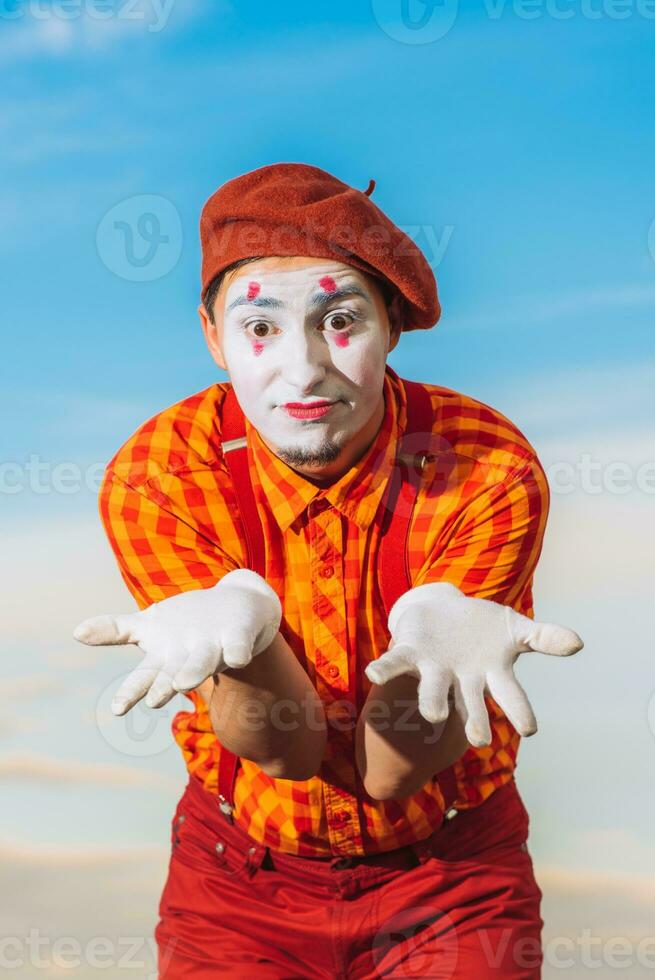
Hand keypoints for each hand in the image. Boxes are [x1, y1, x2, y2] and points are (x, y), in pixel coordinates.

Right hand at [73, 569, 281, 715]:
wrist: (242, 611)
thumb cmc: (189, 626)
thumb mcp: (150, 626)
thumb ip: (115, 630)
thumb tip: (75, 633)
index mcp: (165, 659)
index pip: (144, 678)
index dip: (132, 693)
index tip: (117, 709)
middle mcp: (188, 659)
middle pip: (171, 677)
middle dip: (163, 687)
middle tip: (154, 699)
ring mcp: (214, 649)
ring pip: (202, 664)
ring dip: (193, 673)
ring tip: (184, 683)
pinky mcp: (239, 638)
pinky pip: (239, 647)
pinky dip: (238, 653)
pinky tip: (236, 657)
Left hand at [365, 582, 582, 746]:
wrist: (440, 613)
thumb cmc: (481, 629)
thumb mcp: (515, 628)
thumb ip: (544, 638)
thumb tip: (578, 643)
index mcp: (488, 674)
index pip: (509, 697)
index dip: (519, 712)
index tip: (530, 729)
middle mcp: (460, 679)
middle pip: (469, 704)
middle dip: (474, 721)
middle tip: (479, 741)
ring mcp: (433, 668)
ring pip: (432, 690)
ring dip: (432, 702)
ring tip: (433, 715)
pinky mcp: (409, 653)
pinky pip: (395, 663)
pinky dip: (384, 669)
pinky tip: (372, 673)